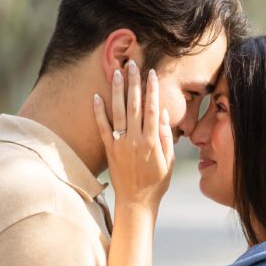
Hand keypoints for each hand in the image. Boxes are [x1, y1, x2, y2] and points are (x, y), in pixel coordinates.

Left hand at [94, 60, 174, 212]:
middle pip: (135, 105)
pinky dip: (98, 112)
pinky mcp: (109, 150)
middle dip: (134, 82)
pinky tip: (96, 96)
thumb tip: (163, 114)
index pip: (153, 109)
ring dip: (117, 90)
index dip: (152, 90)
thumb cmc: (156, 182)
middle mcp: (135, 139)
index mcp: (152, 141)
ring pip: (118, 112)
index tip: (151, 73)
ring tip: (116, 72)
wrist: (136, 202)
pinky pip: (102, 127)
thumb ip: (166, 137)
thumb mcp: (169, 161)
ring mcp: (120, 144)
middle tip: (132, 64)